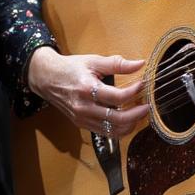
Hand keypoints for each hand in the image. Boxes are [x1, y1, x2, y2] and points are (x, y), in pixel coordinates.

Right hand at [26, 46, 148, 135]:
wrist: (47, 78)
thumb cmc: (71, 68)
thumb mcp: (93, 61)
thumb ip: (117, 64)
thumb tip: (140, 64)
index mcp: (87, 88)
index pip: (117, 97)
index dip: (134, 92)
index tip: (144, 85)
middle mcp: (84, 107)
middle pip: (117, 119)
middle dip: (137, 114)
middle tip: (148, 106)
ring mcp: (82, 118)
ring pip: (112, 130)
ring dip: (130, 124)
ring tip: (140, 114)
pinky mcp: (81, 124)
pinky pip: (105, 133)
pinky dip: (120, 129)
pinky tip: (128, 120)